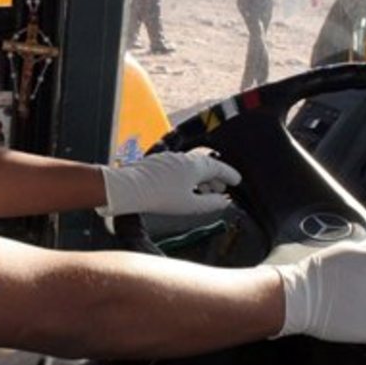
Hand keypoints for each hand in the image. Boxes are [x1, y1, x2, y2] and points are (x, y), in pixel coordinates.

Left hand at [98, 153, 241, 216]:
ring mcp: (169, 159)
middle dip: (215, 178)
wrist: (129, 188)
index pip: (218, 167)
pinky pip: (179, 168)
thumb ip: (210, 203)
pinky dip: (187, 177)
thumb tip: (223, 202)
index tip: (236, 181)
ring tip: (203, 192)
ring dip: (200, 178)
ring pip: (191, 167)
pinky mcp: (157, 163)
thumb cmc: (160, 197)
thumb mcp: (191, 206)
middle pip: (205, 166)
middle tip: (221, 189)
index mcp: (195, 166)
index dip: (229, 175)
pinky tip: (184, 188)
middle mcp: (183, 158)